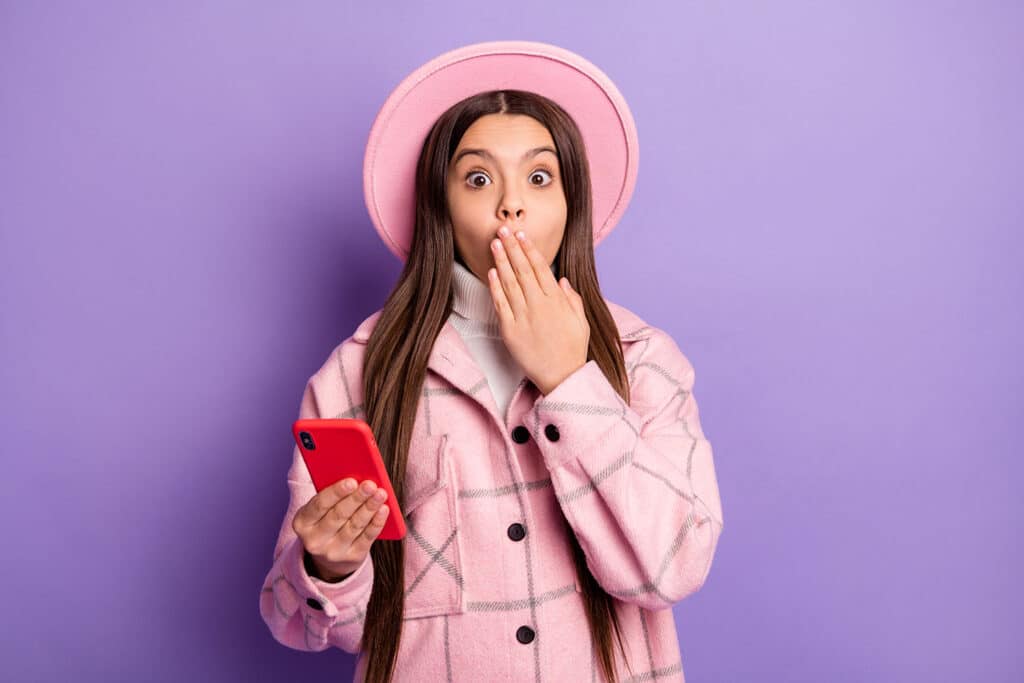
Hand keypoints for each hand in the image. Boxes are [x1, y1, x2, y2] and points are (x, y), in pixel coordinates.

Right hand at [292, 478, 388, 580]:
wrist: (330, 556)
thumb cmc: (327, 520)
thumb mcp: (320, 509)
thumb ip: (332, 494)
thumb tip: (355, 476)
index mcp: (302, 522)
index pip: (319, 505)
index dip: (336, 493)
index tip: (352, 481)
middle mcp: (315, 540)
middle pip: (338, 515)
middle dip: (356, 498)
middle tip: (370, 485)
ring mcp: (333, 551)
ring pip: (354, 526)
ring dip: (369, 508)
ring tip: (381, 493)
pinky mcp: (351, 558)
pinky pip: (367, 538)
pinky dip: (376, 522)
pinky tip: (383, 510)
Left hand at [486, 225, 589, 395]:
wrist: (562, 377)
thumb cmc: (573, 349)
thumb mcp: (580, 321)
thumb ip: (572, 298)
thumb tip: (561, 279)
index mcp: (557, 300)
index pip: (540, 267)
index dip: (529, 249)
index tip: (521, 235)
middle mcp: (539, 305)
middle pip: (522, 269)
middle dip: (512, 247)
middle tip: (502, 229)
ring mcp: (523, 317)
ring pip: (509, 283)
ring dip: (501, 261)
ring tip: (494, 243)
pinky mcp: (510, 330)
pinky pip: (501, 304)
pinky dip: (495, 287)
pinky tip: (491, 272)